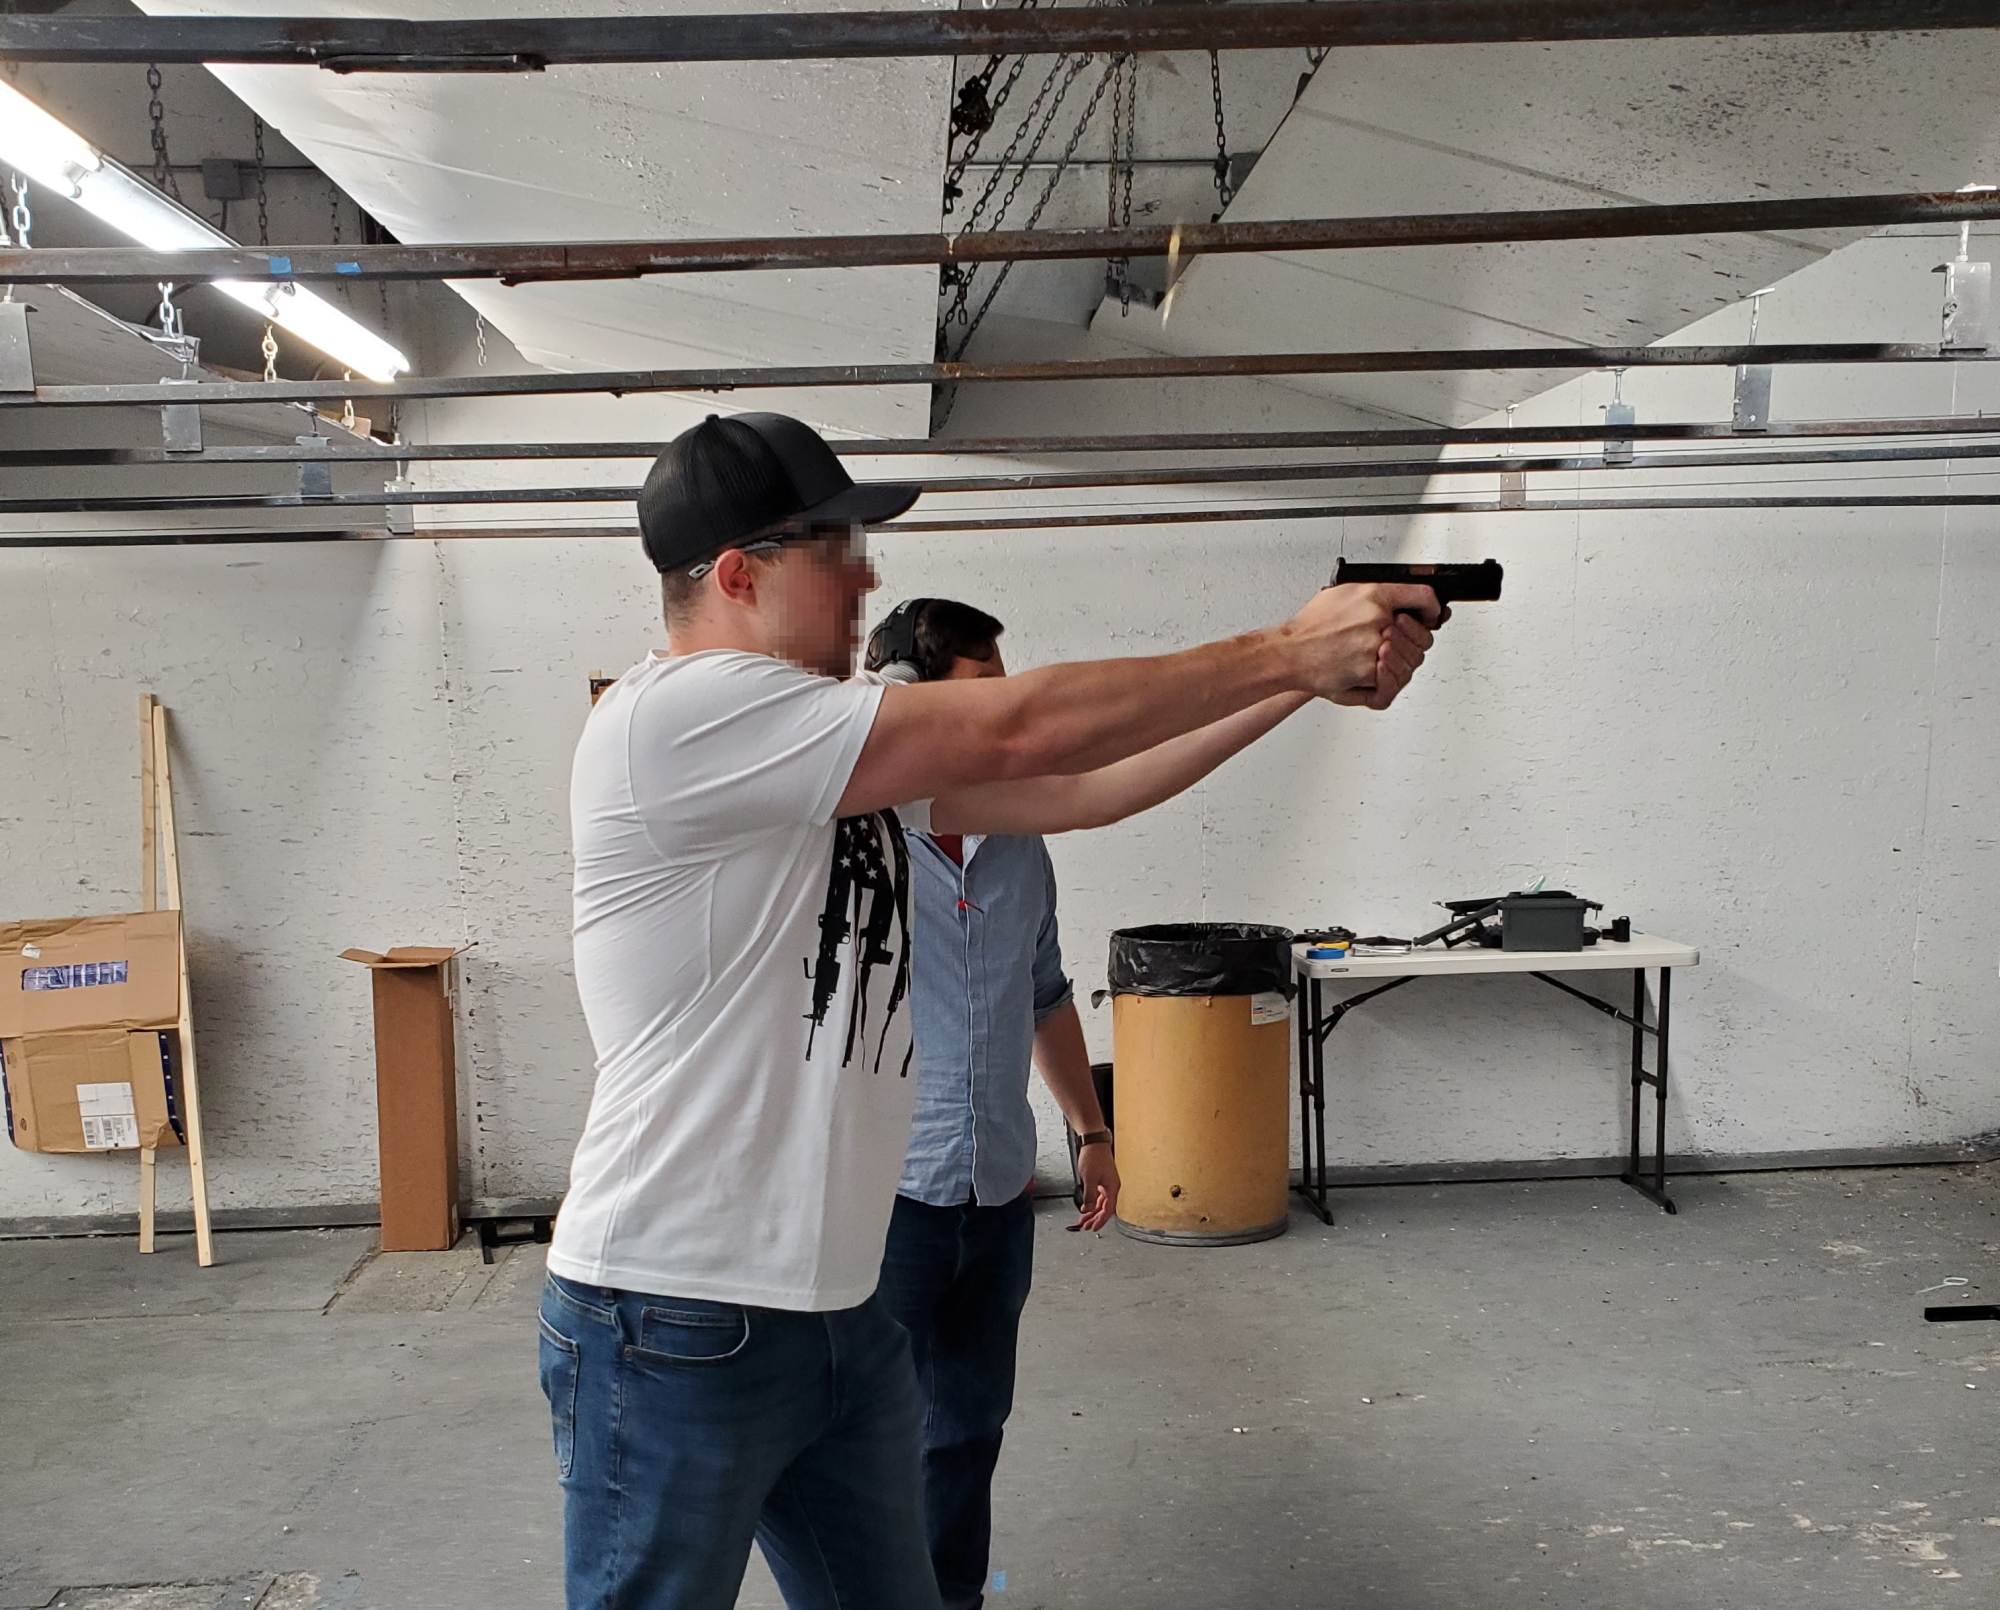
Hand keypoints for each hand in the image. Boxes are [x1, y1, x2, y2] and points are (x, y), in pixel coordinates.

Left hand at [1070, 1143, 1119, 1231]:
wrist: (1093, 1141)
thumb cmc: (1094, 1156)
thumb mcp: (1090, 1179)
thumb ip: (1089, 1196)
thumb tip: (1087, 1209)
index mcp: (1112, 1188)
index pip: (1108, 1210)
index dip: (1101, 1221)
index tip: (1093, 1228)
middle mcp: (1111, 1187)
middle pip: (1104, 1208)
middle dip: (1094, 1219)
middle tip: (1086, 1227)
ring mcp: (1106, 1184)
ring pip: (1099, 1203)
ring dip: (1091, 1212)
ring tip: (1083, 1220)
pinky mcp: (1100, 1180)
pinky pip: (1097, 1196)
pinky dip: (1090, 1203)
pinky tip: (1085, 1208)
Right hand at [1282, 582, 1439, 709]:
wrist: (1289, 652)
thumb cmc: (1310, 627)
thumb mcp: (1342, 593)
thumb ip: (1375, 595)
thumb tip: (1399, 601)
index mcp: (1374, 595)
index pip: (1422, 595)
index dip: (1431, 608)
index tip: (1430, 615)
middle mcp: (1378, 618)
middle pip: (1422, 635)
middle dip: (1413, 642)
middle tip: (1397, 645)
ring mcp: (1376, 646)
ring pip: (1410, 660)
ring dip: (1399, 664)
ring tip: (1379, 661)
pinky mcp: (1370, 670)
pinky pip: (1393, 680)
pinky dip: (1386, 681)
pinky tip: (1373, 673)